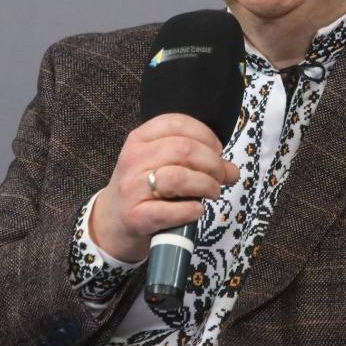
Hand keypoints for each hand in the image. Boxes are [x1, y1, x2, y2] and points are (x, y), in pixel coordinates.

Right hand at [89, 113, 239, 262]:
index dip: (205, 135)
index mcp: (139, 139)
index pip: (176, 123)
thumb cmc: (143, 188)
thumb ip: (196, 161)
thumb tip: (233, 171)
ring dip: (206, 185)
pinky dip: (191, 210)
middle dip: (212, 163)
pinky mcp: (135, 217)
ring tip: (213, 192)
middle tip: (220, 177)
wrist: (112, 223)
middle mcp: (133, 159)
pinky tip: (197, 210)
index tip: (216, 150)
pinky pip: (170, 211)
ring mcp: (132, 188)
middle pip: (183, 149)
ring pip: (178, 177)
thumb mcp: (162, 165)